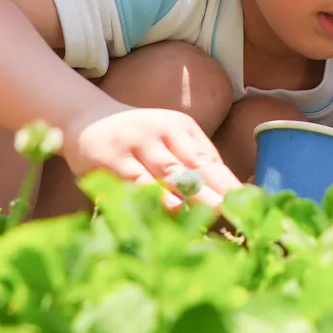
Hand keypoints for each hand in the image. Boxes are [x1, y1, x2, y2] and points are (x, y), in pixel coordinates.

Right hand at [65, 105, 242, 210]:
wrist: (86, 118)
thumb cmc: (139, 139)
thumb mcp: (169, 139)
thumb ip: (194, 163)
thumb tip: (229, 196)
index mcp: (182, 127)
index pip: (210, 160)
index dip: (228, 184)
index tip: (246, 204)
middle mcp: (161, 132)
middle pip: (192, 168)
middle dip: (213, 193)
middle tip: (233, 213)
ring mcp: (136, 144)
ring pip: (166, 176)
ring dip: (189, 198)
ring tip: (209, 214)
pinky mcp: (111, 160)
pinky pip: (135, 183)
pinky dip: (153, 199)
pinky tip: (168, 212)